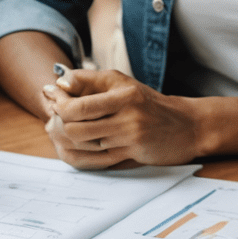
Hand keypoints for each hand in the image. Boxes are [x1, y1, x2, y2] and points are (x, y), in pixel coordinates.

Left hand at [41, 68, 199, 167]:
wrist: (186, 126)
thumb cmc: (148, 102)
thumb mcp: (122, 83)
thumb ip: (90, 80)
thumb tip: (59, 81)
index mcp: (123, 94)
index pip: (78, 105)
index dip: (58, 103)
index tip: (50, 96)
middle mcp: (127, 117)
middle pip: (75, 127)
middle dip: (59, 123)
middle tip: (54, 116)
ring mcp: (129, 138)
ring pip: (83, 144)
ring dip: (67, 137)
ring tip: (64, 127)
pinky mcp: (132, 154)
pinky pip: (95, 159)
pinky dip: (81, 152)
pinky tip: (76, 143)